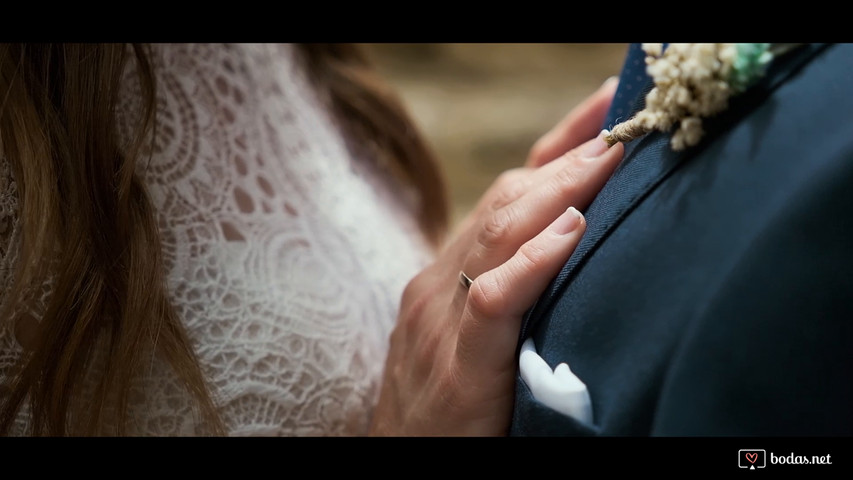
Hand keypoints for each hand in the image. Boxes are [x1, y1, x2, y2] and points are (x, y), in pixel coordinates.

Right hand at [369, 78, 621, 435]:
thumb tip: (580, 247)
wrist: (401, 464)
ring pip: (497, 236)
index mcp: (450, 274)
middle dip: (566, 162)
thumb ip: (519, 289)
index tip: (607, 111)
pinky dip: (531, 263)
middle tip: (624, 128)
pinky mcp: (456, 367)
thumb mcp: (481, 333)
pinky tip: (570, 233)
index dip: (556, 149)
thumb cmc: (452, 401)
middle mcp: (441, 284)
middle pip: (505, 202)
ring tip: (608, 159)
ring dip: (557, 191)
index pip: (507, 195)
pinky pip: (492, 302)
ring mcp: (441, 321)